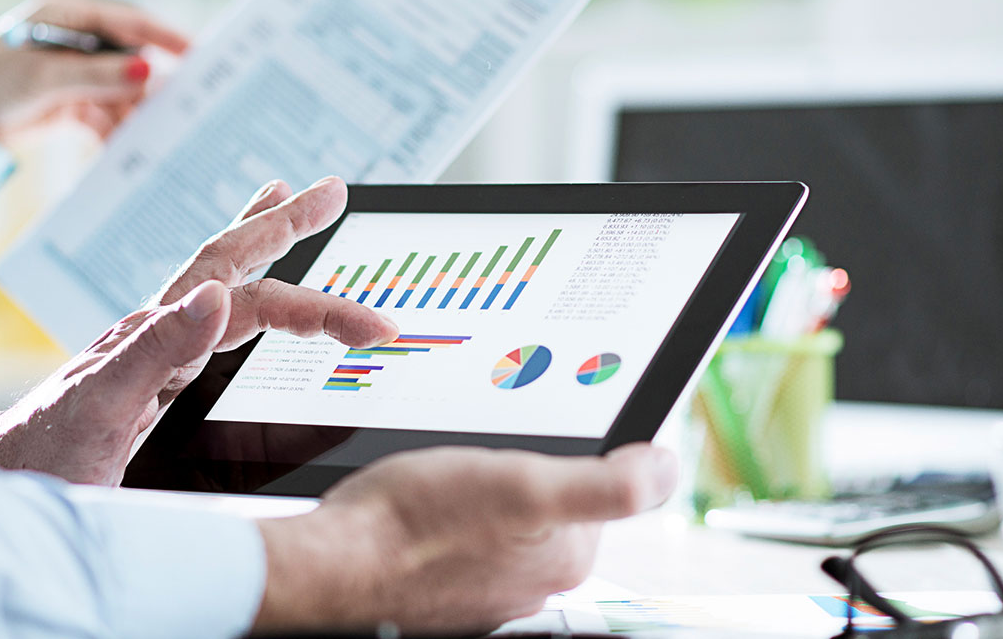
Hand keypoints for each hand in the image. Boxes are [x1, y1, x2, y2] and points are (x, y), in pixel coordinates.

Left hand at [0, 0, 189, 139]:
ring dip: (131, 114)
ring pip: (118, 90)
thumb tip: (148, 72)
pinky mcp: (64, 101)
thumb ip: (98, 76)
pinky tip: (123, 149)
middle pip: (128, 58)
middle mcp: (72, 40)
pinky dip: (112, 130)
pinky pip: (102, 113)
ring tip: (152, 139)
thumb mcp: (43, 79)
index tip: (199, 56)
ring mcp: (70, 71)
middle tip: (182, 109)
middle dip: (151, 86)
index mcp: (65, 15)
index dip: (165, 37)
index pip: (129, 20)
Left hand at [0, 177, 397, 484]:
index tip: (371, 325)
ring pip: (217, 282)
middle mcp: (154, 333)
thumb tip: (214, 295)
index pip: (249, 301)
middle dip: (283, 224)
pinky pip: (202, 321)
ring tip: (283, 205)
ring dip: (256, 242)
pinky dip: (234, 293)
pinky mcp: (145, 380)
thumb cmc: (38, 459)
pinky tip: (237, 298)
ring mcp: (149, 352)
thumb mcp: (100, 411)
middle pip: (230, 261)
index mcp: (152, 336)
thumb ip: (154, 352)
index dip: (316, 307)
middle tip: (332, 190)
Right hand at [255, 444, 678, 633]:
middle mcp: (534, 580)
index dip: (580, 441)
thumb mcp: (524, 484)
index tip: (551, 417)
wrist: (334, 562)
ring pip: (506, 515)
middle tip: (487, 440)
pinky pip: (465, 534)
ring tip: (452, 465)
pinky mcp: (447, 584)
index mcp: (567, 556)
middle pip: (552, 500)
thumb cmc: (418, 518)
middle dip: (529, 463)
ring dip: (488, 485)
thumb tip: (668, 468)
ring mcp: (488, 586)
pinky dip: (453, 512)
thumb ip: (606, 484)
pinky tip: (428, 496)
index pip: (600, 484)